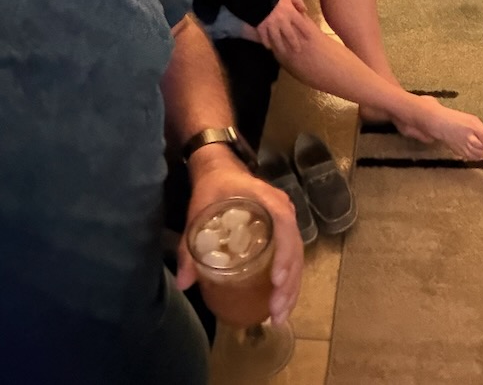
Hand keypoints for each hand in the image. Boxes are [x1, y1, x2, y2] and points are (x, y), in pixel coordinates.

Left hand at [180, 152, 302, 324]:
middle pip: (295, 249)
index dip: (284, 254)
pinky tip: (280, 300)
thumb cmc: (213, 187)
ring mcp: (286, 219)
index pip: (285, 226)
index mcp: (266, 200)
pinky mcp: (283, 229)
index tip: (276, 281)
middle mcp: (283, 209)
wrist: (220, 167)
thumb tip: (184, 283)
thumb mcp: (198, 212)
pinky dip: (289, 279)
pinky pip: (292, 255)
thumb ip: (189, 246)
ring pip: (298, 256)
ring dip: (292, 287)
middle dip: (289, 284)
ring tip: (279, 315)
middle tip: (276, 313)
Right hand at [256, 0, 320, 56]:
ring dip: (281, 47)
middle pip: (290, 36)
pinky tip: (269, 47)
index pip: (302, 25)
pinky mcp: (261, 27)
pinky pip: (264, 38)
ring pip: (278, 40)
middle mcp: (283, 22)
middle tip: (298, 51)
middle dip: (295, 44)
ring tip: (283, 53)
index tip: (310, 38)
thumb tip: (305, 9)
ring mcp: (271, 26)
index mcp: (291, 13)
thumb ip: (298, 1)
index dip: (306, 32)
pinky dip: (267, 43)